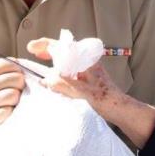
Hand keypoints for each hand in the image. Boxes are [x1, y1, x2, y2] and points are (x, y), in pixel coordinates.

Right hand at [0, 58, 25, 134]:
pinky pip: (8, 111)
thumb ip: (16, 67)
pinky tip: (7, 112)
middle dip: (20, 86)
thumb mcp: (6, 75)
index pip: (12, 64)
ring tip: (11, 102)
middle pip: (16, 78)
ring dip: (17, 100)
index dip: (19, 72)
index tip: (13, 79)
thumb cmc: (3, 93)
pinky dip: (11, 112)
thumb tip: (28, 68)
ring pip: (13, 94)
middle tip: (14, 92)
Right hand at [27, 38, 154, 149]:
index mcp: (86, 60)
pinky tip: (53, 78)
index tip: (32, 46)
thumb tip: (46, 80)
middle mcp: (86, 62)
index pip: (63, 47)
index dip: (46, 45)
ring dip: (53, 59)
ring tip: (40, 59)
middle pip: (64, 51)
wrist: (122, 110)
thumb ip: (62, 84)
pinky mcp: (88, 79)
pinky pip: (70, 70)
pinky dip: (59, 70)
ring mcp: (87, 70)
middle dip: (48, 49)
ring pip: (66, 60)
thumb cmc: (106, 99)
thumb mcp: (82, 92)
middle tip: (33, 50)